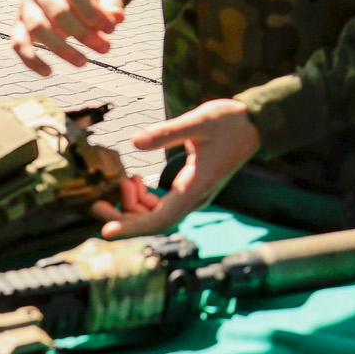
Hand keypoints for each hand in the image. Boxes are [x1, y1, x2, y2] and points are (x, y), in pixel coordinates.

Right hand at [9, 0, 125, 75]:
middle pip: (58, 11)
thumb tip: (117, 17)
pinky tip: (48, 72)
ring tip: (84, 62)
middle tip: (105, 49)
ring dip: (62, 49)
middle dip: (83, 33)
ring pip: (38, 28)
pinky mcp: (17, 25)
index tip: (111, 30)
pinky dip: (31, 59)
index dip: (95, 13)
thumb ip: (113, 4)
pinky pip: (18, 43)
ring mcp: (26, 5)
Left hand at [92, 99, 261, 237]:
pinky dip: (146, 198)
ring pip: (158, 214)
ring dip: (135, 206)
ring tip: (124, 180)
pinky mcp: (193, 187)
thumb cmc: (230, 121)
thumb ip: (166, 132)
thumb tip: (135, 141)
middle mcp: (195, 197)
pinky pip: (164, 204)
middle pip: (155, 222)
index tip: (106, 232)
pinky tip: (137, 180)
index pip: (160, 219)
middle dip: (124, 217)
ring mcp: (195, 194)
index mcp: (196, 187)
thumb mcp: (198, 121)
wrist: (256, 123)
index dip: (132, 228)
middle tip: (98, 204)